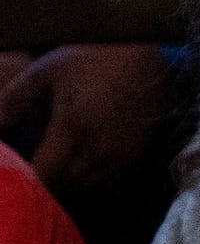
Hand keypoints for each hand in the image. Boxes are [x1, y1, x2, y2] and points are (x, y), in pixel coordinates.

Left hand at [0, 43, 167, 194]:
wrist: (140, 59)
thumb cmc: (89, 60)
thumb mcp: (43, 71)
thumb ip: (14, 99)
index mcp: (72, 127)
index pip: (45, 173)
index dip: (29, 178)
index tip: (18, 172)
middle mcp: (98, 147)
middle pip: (64, 183)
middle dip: (45, 178)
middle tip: (33, 164)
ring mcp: (119, 154)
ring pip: (85, 183)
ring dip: (67, 178)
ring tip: (54, 162)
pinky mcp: (134, 154)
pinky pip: (105, 177)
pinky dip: (88, 174)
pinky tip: (79, 157)